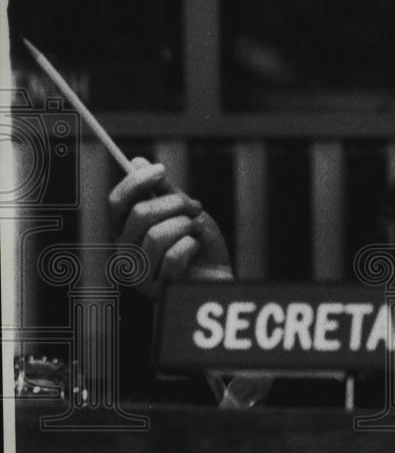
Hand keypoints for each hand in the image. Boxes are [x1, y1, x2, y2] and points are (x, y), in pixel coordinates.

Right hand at [109, 157, 233, 295]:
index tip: (161, 169)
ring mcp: (139, 274)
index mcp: (127, 231)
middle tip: (195, 207)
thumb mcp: (184, 211)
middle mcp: (126, 253)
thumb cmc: (200, 244)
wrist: (220, 276)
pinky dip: (191, 246)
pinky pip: (173, 256)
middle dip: (175, 204)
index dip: (135, 182)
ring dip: (186, 227)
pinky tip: (196, 250)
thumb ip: (162, 191)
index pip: (116, 203)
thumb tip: (135, 162)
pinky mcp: (157, 290)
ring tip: (196, 231)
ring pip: (157, 234)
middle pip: (139, 214)